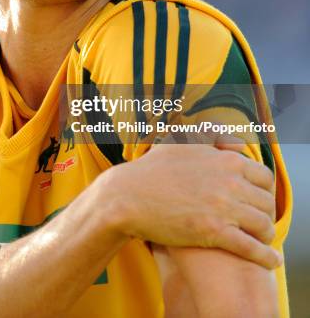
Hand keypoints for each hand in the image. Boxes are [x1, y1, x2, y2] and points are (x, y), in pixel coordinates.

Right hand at [104, 141, 279, 268]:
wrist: (128, 196)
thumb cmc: (152, 169)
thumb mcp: (182, 142)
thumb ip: (212, 137)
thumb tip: (237, 144)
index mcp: (226, 160)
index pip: (264, 176)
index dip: (263, 190)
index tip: (256, 199)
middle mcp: (229, 181)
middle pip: (266, 202)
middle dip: (266, 213)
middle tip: (257, 221)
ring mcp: (222, 207)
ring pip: (263, 224)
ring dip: (266, 235)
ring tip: (263, 241)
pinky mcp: (213, 232)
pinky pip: (251, 247)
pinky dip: (265, 256)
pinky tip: (270, 261)